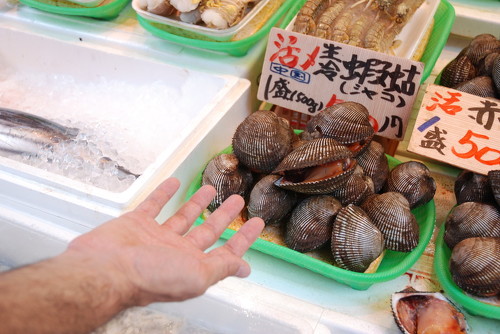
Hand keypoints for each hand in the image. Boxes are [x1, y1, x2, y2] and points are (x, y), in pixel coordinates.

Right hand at [65, 178, 263, 305]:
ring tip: (211, 189)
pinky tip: (174, 182)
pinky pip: (153, 204)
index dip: (243, 239)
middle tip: (238, 201)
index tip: (257, 223)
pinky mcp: (136, 223)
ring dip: (197, 202)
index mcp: (192, 266)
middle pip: (206, 231)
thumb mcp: (197, 275)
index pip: (225, 252)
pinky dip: (164, 193)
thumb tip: (244, 268)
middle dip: (224, 217)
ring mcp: (155, 237)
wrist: (105, 270)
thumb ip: (220, 268)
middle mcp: (175, 252)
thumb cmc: (150, 277)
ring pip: (182, 216)